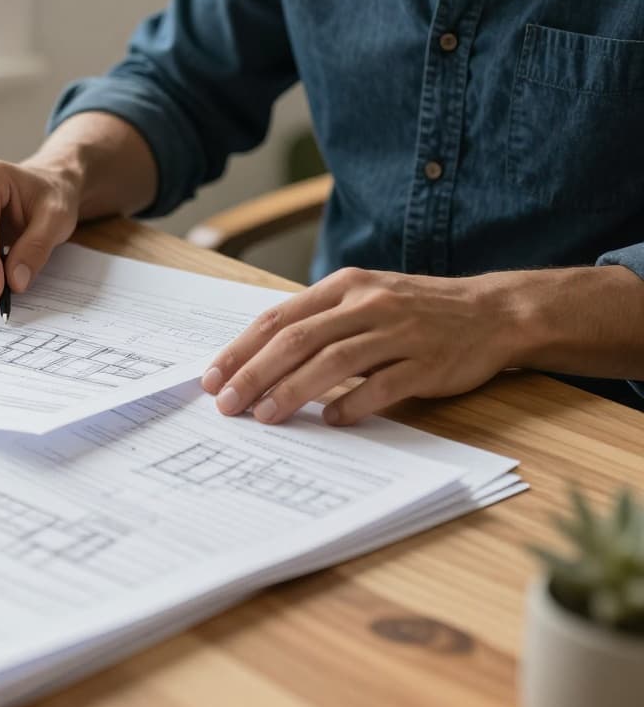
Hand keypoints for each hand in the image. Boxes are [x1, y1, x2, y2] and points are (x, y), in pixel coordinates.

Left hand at [201, 267, 521, 425]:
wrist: (493, 312)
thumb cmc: (415, 311)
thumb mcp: (363, 299)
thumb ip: (318, 322)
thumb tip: (258, 360)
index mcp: (344, 286)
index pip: (279, 318)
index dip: (241, 349)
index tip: (213, 378)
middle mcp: (367, 304)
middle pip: (298, 340)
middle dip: (255, 374)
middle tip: (228, 404)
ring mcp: (400, 332)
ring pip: (333, 361)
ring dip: (293, 391)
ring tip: (265, 416)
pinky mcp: (428, 362)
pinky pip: (383, 384)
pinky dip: (353, 403)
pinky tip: (330, 420)